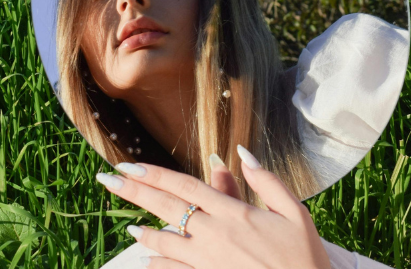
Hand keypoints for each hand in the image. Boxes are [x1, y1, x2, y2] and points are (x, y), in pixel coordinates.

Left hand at [97, 146, 328, 268]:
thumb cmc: (304, 256)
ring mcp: (208, 261)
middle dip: (133, 191)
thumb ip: (266, 180)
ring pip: (164, 242)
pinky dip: (157, 263)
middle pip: (165, 207)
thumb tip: (241, 153)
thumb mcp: (294, 211)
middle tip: (106, 180)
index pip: (184, 186)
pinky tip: (148, 259)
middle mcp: (215, 234)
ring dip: (144, 232)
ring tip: (129, 226)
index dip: (154, 174)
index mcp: (234, 212)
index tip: (128, 165)